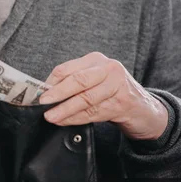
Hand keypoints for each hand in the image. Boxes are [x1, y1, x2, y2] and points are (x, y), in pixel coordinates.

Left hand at [40, 52, 167, 140]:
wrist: (144, 108)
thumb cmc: (113, 92)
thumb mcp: (95, 80)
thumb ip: (74, 82)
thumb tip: (46, 91)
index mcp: (96, 60)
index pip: (68, 68)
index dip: (51, 81)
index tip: (38, 92)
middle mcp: (109, 69)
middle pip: (78, 81)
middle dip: (57, 93)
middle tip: (42, 103)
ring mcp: (118, 85)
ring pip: (85, 99)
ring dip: (65, 109)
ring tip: (51, 116)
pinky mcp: (122, 104)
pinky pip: (94, 112)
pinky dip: (77, 118)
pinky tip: (66, 121)